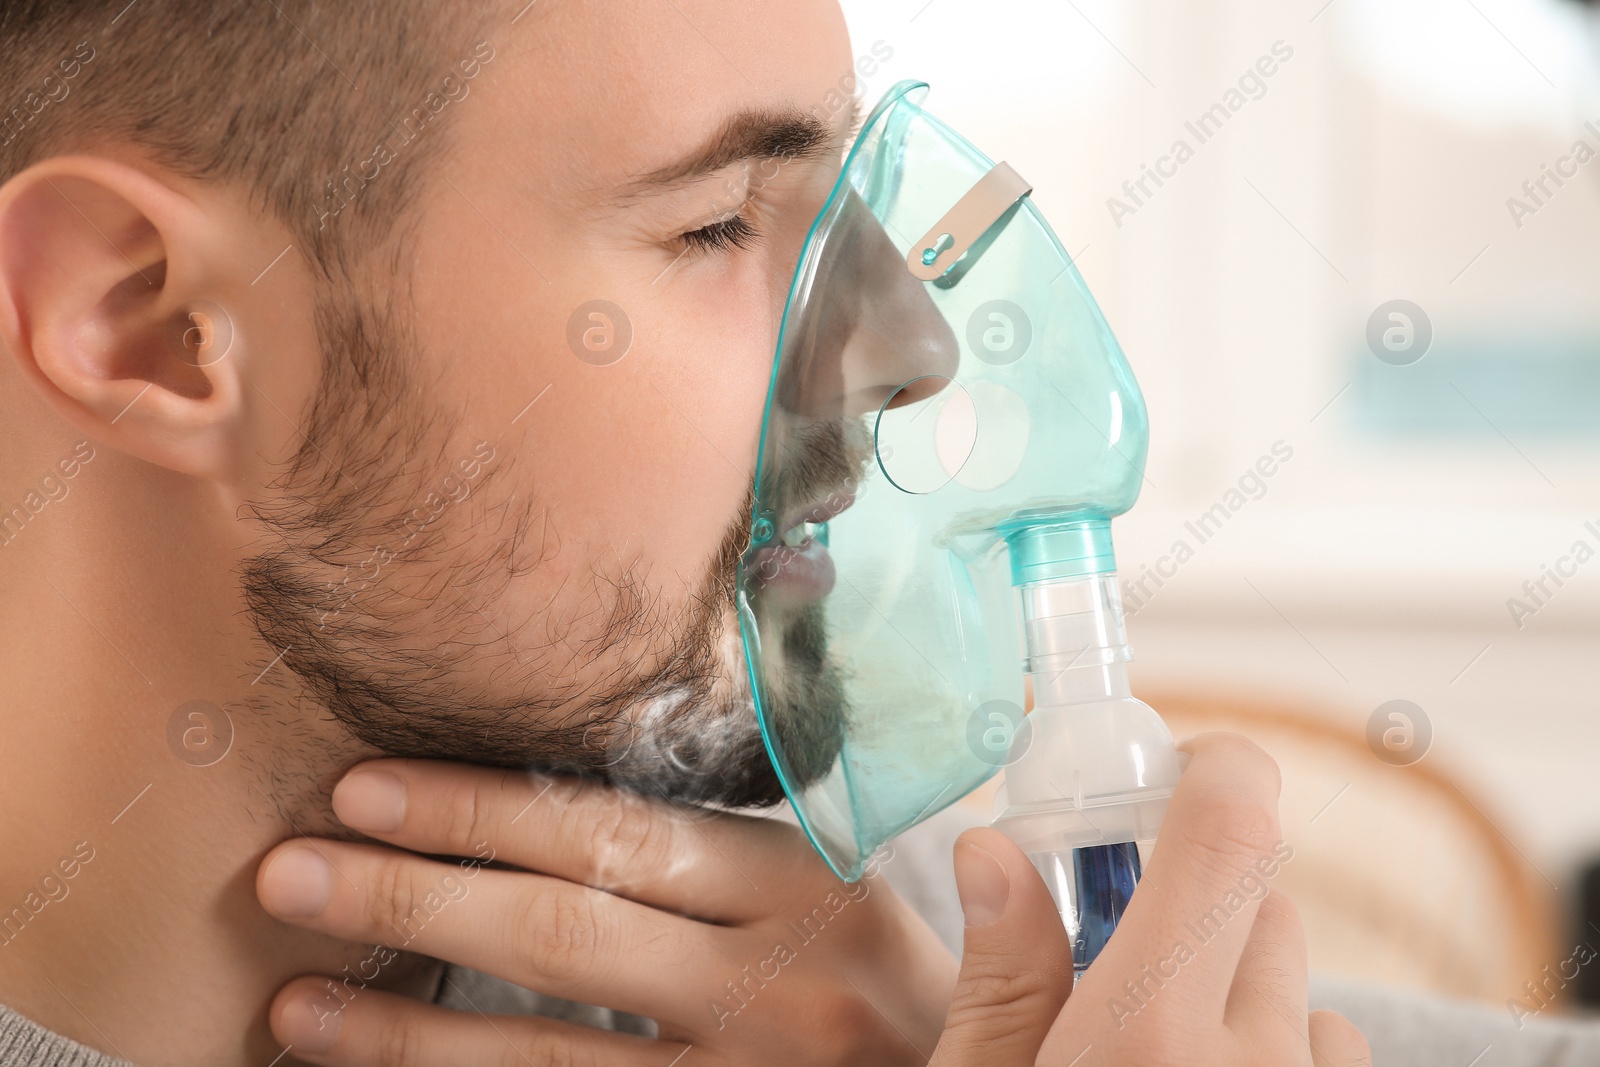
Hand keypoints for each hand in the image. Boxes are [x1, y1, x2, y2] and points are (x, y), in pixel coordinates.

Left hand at [255, 761, 957, 1064]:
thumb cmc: (889, 984)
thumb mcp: (848, 890)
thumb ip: (731, 848)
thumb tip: (558, 795)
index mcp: (807, 886)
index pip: (618, 834)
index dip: (479, 812)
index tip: (367, 789)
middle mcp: (776, 987)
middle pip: (564, 934)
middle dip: (413, 901)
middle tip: (289, 874)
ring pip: (548, 1058)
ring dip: (407, 1034)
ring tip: (296, 1005)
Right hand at [929, 732, 1372, 1066]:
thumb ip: (998, 983)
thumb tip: (993, 851)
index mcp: (1148, 1036)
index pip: (1229, 836)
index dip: (1216, 769)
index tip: (1172, 767)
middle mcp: (1251, 1063)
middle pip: (1259, 901)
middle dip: (1189, 899)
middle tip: (1113, 955)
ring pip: (1296, 984)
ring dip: (1234, 986)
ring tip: (1154, 1048)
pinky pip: (1326, 1053)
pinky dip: (1275, 1049)